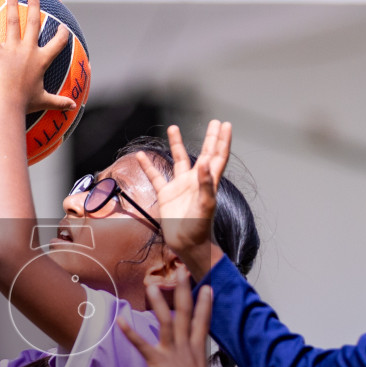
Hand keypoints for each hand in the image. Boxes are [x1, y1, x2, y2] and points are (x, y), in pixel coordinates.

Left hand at [0, 0, 77, 114]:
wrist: (7, 105)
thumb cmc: (24, 104)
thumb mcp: (44, 101)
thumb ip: (59, 102)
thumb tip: (73, 107)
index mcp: (41, 61)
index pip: (57, 44)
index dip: (62, 34)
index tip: (63, 27)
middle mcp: (28, 51)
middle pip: (33, 24)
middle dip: (34, 8)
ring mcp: (12, 49)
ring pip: (13, 23)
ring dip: (12, 6)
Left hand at [117, 266, 221, 366]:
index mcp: (197, 349)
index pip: (203, 321)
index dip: (205, 304)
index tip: (208, 288)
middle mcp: (186, 345)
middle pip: (186, 313)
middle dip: (183, 291)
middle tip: (181, 271)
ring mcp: (172, 351)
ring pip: (166, 322)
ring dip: (159, 303)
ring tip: (152, 286)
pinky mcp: (158, 361)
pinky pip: (143, 344)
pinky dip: (131, 332)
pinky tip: (121, 321)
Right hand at [134, 121, 231, 271]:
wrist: (186, 244)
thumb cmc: (200, 227)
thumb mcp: (205, 204)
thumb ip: (205, 182)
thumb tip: (203, 161)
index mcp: (208, 181)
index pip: (217, 156)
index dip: (222, 141)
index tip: (224, 125)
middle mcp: (195, 180)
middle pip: (204, 154)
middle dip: (209, 138)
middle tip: (213, 122)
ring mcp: (180, 186)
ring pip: (178, 160)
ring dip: (176, 144)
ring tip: (173, 127)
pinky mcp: (166, 194)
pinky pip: (156, 177)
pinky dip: (148, 167)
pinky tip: (141, 156)